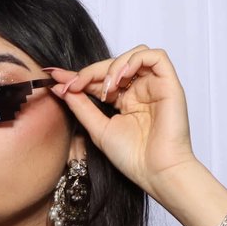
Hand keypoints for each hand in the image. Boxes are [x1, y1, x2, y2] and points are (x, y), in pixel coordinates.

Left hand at [47, 46, 226, 225]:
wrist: (155, 171)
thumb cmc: (131, 156)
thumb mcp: (97, 127)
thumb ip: (80, 106)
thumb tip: (59, 87)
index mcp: (124, 100)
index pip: (100, 78)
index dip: (79, 75)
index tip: (56, 77)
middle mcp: (140, 90)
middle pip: (114, 63)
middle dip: (90, 71)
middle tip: (74, 84)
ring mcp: (155, 86)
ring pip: (135, 54)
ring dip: (113, 65)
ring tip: (105, 88)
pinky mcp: (170, 84)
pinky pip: (156, 56)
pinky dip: (135, 60)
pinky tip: (120, 79)